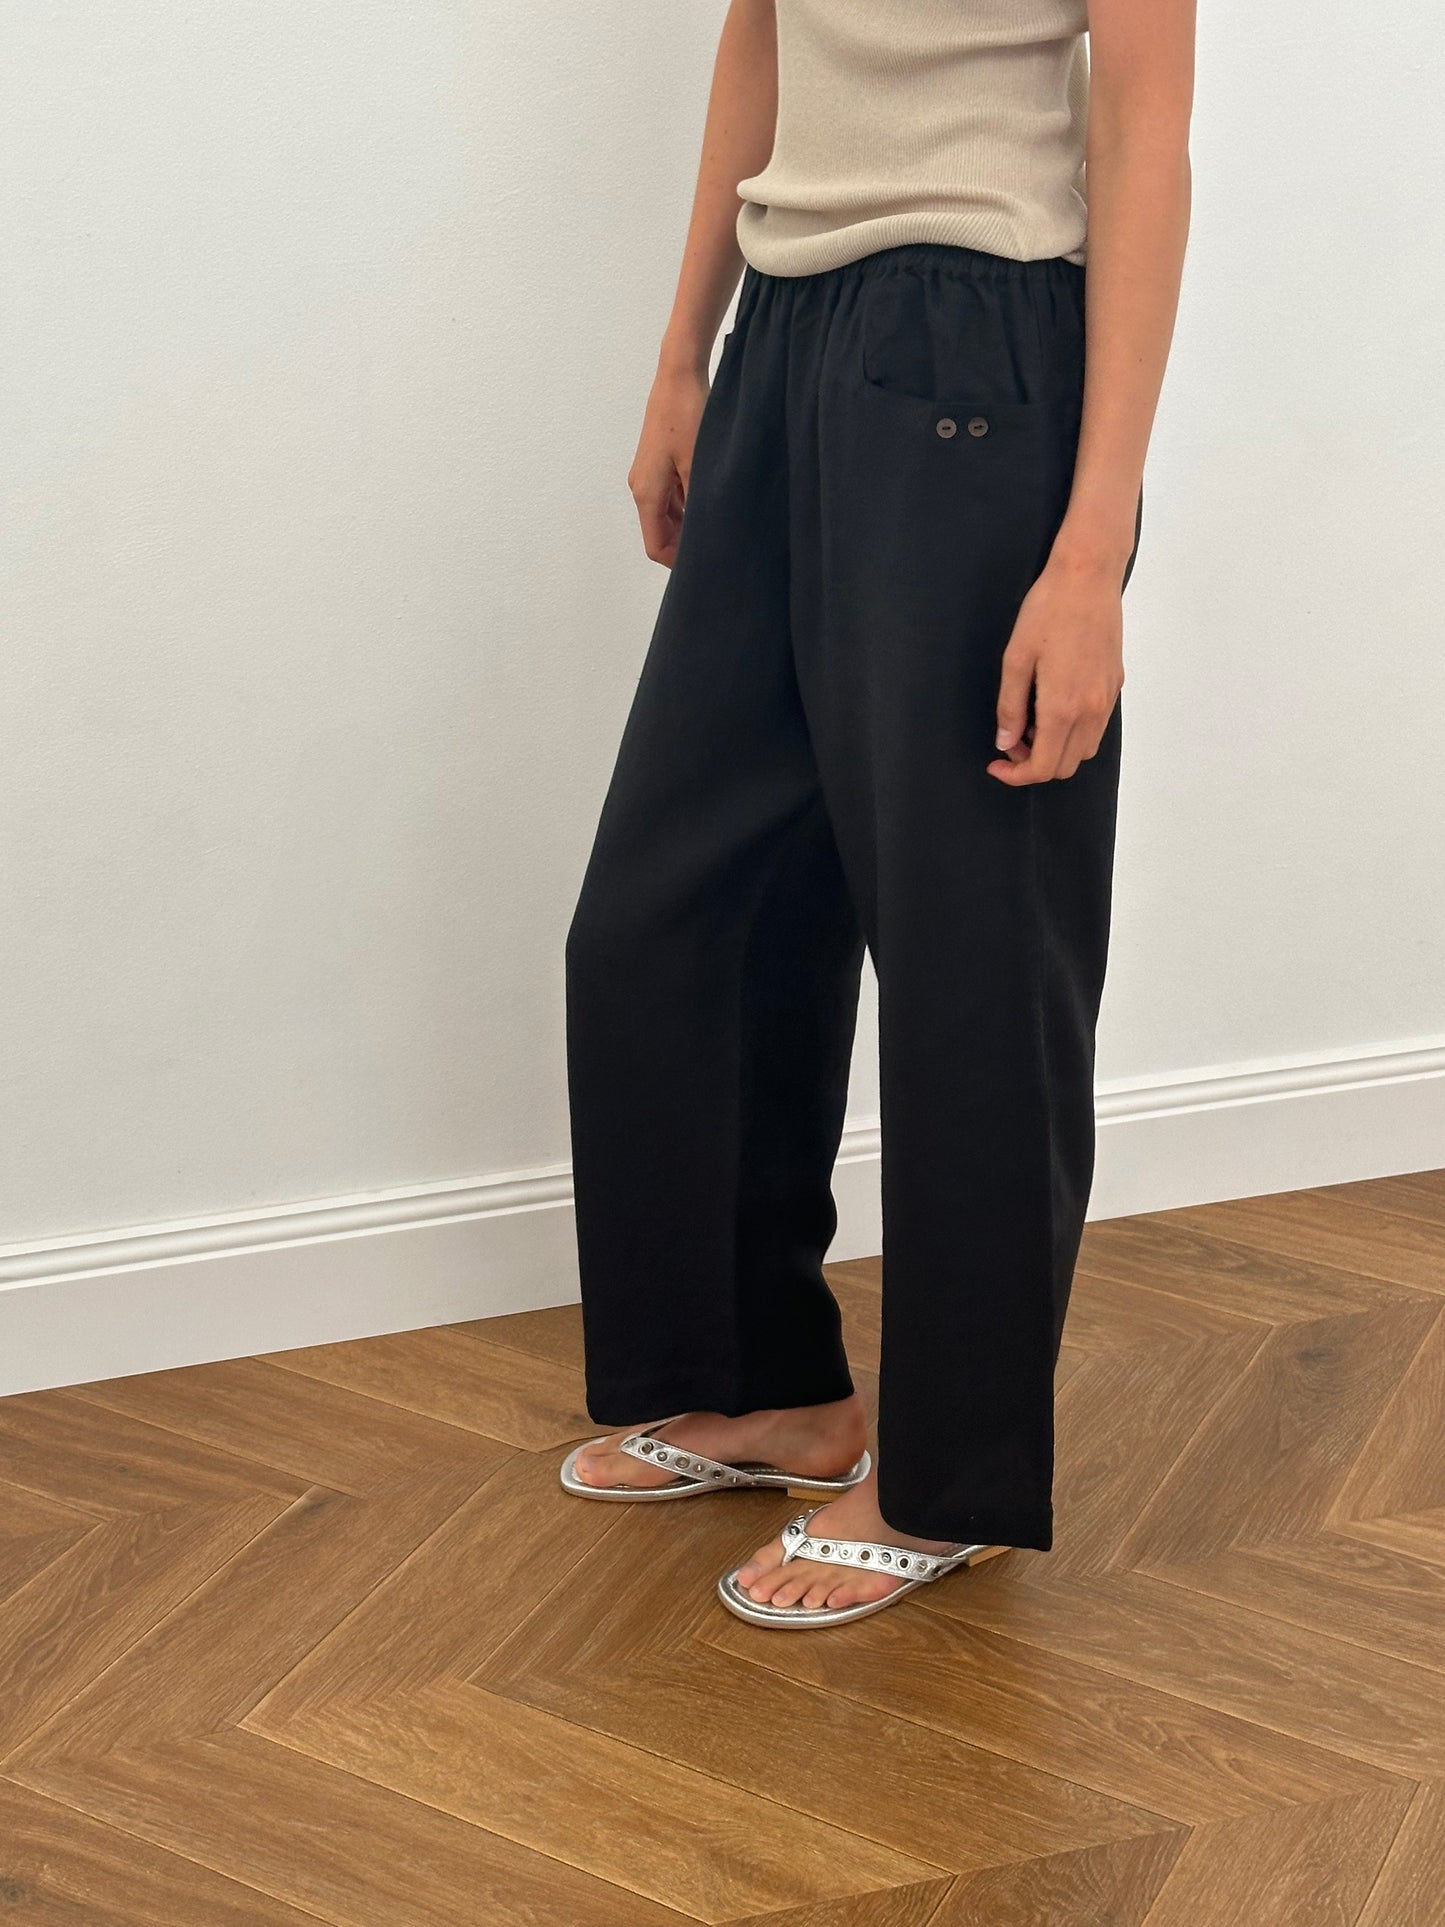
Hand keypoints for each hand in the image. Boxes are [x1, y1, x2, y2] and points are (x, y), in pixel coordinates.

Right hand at [628, 364, 710, 566]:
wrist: (678, 376)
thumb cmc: (687, 417)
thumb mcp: (699, 466)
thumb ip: (698, 505)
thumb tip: (706, 535)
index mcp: (647, 493)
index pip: (655, 546)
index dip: (677, 562)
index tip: (704, 564)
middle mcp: (642, 487)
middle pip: (660, 532)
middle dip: (685, 543)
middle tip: (718, 544)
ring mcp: (648, 474)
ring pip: (667, 515)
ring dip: (688, 523)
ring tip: (719, 521)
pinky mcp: (658, 463)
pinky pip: (671, 496)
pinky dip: (688, 504)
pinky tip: (711, 497)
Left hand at [986, 556, 1125, 784]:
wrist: (1088, 577)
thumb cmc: (1048, 610)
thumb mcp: (1016, 658)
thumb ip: (1010, 707)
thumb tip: (1006, 743)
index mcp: (1063, 707)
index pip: (1043, 767)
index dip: (1016, 775)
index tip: (997, 765)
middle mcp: (1091, 710)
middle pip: (1065, 766)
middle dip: (1034, 764)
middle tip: (1011, 740)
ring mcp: (1107, 698)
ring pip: (1084, 751)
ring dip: (1056, 750)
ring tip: (1032, 724)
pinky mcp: (1115, 685)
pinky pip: (1096, 728)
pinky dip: (1074, 733)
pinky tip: (1054, 708)